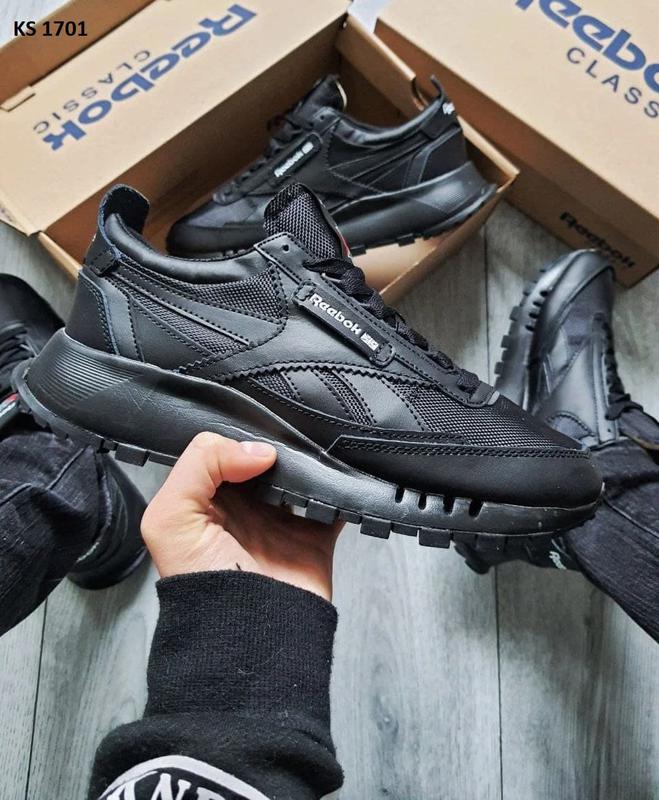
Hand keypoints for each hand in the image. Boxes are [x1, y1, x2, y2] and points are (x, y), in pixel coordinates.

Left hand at [141, 433, 341, 599]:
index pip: (222, 451)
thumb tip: (261, 451)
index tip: (259, 421)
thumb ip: (200, 466)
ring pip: (300, 476)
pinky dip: (342, 490)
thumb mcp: (171, 518)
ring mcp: (282, 522)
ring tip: (318, 444)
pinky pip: (334, 504)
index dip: (237, 434)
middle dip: (279, 441)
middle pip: (265, 459)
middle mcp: (244, 507)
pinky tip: (342, 473)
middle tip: (295, 425)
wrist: (248, 638)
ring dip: (311, 462)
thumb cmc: (201, 581)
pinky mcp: (315, 537)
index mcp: (207, 499)